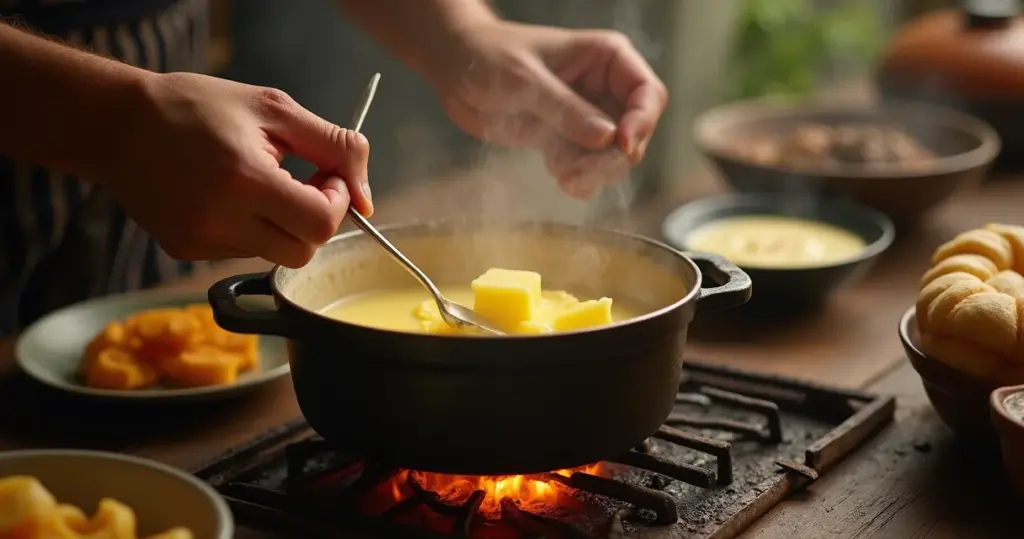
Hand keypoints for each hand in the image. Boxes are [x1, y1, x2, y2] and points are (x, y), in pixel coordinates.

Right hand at [105, 72, 372, 267]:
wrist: (118, 123)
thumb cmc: (200, 108)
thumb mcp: (275, 109)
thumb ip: (335, 147)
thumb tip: (368, 199)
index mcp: (245, 181)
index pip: (322, 224)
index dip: (336, 202)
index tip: (325, 177)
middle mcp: (220, 221)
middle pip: (304, 251)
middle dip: (315, 220)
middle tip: (301, 182)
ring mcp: (200, 241)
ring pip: (275, 253)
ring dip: (282, 224)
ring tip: (256, 183)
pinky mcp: (185, 250)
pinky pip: (241, 252)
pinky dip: (249, 229)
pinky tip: (225, 196)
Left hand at [433, 21, 667, 197]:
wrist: (455, 68)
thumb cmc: (489, 55)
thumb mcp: (526, 80)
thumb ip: (566, 109)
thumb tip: (607, 138)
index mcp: (606, 59)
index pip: (648, 94)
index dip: (642, 122)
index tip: (621, 145)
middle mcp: (603, 89)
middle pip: (635, 133)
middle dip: (612, 158)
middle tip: (579, 174)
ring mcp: (586, 117)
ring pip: (612, 157)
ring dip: (594, 173)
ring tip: (564, 177)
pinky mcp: (566, 139)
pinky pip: (586, 167)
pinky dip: (577, 178)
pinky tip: (558, 174)